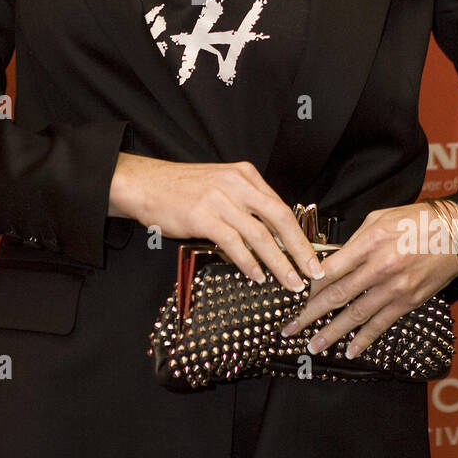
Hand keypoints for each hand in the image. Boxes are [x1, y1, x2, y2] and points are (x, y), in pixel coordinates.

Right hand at [108, 152, 319, 291]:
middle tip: (313, 273)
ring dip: (279, 263)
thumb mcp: (220, 186)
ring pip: (260, 235)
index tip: (311, 256)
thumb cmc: (182, 189)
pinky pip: (233, 243)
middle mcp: (236, 184)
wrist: (145, 183)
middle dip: (300, 250)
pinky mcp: (202, 216)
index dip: (300, 235)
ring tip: (290, 282)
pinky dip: (248, 262)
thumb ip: (246, 204)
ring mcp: (220, 199)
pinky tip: (257, 276)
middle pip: (280, 219)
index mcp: (245, 175)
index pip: (282, 207)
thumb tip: (272, 236)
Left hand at [279, 203, 457, 357]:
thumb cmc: (417, 220)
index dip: (309, 285)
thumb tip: (332, 260)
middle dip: (309, 314)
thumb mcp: (380, 217)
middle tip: (289, 329)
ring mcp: (395, 288)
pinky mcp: (409, 302)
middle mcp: (380, 267)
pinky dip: (364, 340)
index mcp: (370, 242)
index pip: (330, 268)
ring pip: (355, 316)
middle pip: (337, 295)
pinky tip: (349, 350)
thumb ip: (354, 240)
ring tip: (313, 345)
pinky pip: (381, 324)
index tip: (294, 294)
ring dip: (331, 333)